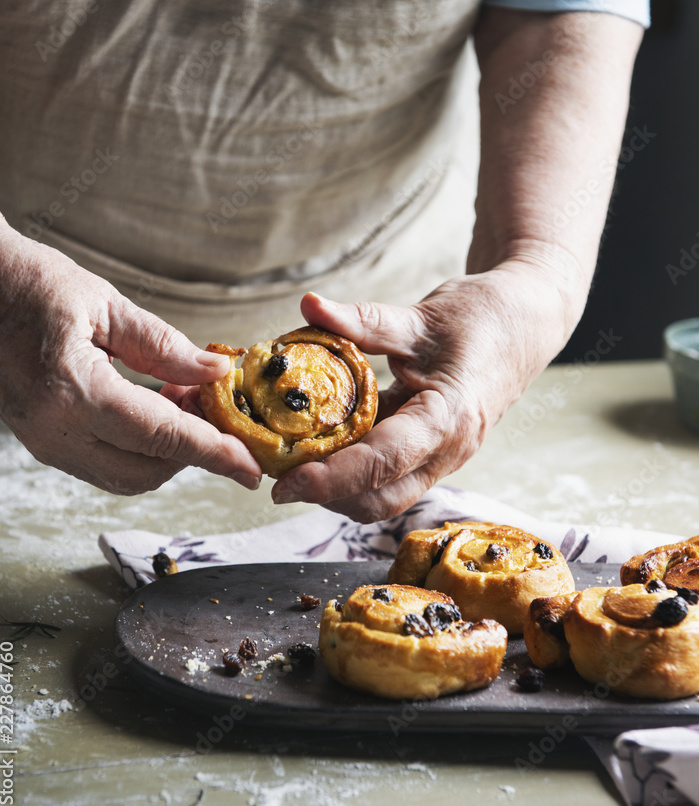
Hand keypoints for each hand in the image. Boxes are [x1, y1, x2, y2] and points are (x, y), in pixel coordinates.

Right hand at [0, 223, 260, 493]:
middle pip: (148, 470)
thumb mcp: (103, 304)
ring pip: (126, 476)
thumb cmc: (27, 283)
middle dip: (194, 453)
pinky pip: (104, 463)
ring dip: (168, 453)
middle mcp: (54, 430)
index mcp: (72, 391)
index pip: (162, 437)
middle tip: (220, 411)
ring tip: (188, 403)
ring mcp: (43, 442)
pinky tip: (158, 410)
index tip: (251, 469)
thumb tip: (216, 374)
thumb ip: (164, 346)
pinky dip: (140, 449)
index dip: (214, 454)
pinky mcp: (41, 441)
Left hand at [271, 263, 569, 520]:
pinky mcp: (434, 450)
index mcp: (449, 417)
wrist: (529, 321)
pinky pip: (391, 474)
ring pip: (385, 494)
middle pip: (381, 499)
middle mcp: (448, 450)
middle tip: (277, 478)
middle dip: (328, 497)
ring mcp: (443, 455)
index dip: (332, 478)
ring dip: (340, 488)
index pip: (384, 462)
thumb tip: (309, 306)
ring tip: (293, 462)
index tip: (286, 483)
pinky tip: (323, 444)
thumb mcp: (422, 316)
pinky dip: (355, 468)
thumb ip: (364, 320)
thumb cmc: (485, 317)